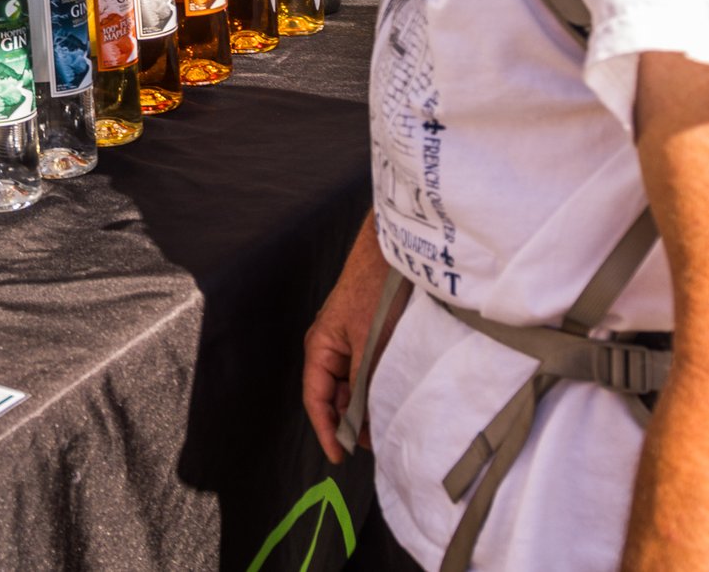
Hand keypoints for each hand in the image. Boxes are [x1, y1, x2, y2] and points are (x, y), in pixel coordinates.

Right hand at [303, 221, 397, 464]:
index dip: (326, 430)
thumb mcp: (370, 345)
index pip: (316, 399)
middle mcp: (329, 347)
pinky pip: (365, 370)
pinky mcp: (366, 334)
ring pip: (351, 384)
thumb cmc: (375, 293)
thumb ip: (365, 385)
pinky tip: (390, 395)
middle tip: (372, 442)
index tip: (338, 456)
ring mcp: (348, 340)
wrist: (393, 252)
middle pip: (334, 395)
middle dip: (349, 420)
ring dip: (364, 403)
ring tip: (384, 422)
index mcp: (320, 348)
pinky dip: (374, 386)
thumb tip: (362, 422)